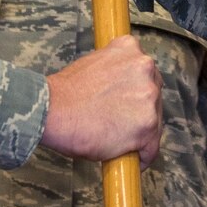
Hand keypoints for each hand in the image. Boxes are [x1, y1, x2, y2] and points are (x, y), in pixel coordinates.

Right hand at [41, 35, 162, 162]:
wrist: (52, 110)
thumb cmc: (65, 93)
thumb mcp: (93, 63)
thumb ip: (114, 70)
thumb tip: (120, 87)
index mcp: (130, 49)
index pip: (145, 73)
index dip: (135, 92)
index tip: (129, 103)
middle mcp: (145, 68)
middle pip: (154, 96)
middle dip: (140, 111)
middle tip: (120, 123)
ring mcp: (149, 96)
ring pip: (155, 121)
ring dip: (140, 133)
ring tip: (118, 140)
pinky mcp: (148, 125)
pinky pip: (151, 148)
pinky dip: (141, 156)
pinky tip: (127, 157)